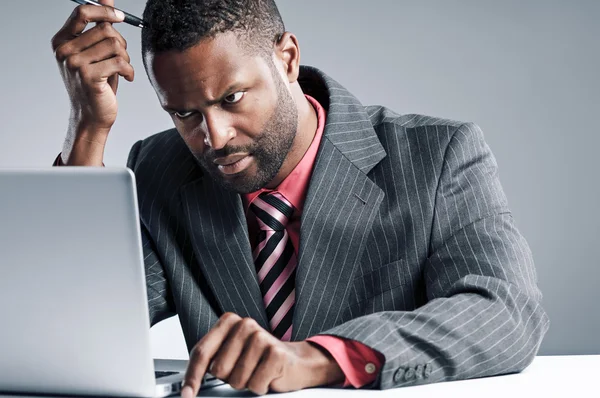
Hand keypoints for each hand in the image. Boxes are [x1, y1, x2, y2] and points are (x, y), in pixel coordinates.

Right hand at [51, 0, 133, 162]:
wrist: (91, 115)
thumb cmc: (97, 83)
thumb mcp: (96, 52)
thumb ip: (99, 25)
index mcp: (62, 41)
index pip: (82, 12)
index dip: (104, 10)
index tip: (120, 17)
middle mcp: (64, 51)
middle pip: (105, 30)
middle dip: (121, 43)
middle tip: (123, 58)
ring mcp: (75, 64)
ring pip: (115, 46)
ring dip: (126, 58)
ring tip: (123, 70)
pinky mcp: (89, 77)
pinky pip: (120, 62)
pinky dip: (130, 70)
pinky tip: (127, 78)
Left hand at [182, 312, 344, 395]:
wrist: (296, 362)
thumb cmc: (259, 359)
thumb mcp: (232, 354)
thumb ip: (211, 360)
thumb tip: (188, 385)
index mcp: (229, 322)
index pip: (202, 351)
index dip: (192, 376)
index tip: (187, 393)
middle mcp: (245, 325)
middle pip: (218, 369)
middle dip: (229, 378)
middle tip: (244, 370)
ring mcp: (261, 338)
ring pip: (236, 380)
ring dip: (246, 383)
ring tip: (257, 372)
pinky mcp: (275, 353)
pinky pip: (254, 385)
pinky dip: (260, 387)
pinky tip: (268, 376)